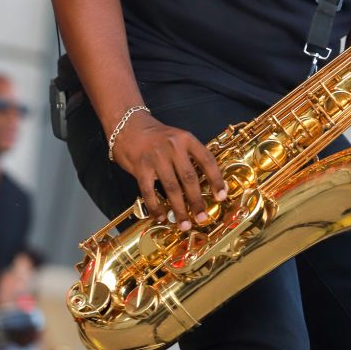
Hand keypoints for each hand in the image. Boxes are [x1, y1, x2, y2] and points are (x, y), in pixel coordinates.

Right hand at [110, 111, 226, 230]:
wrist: (128, 125)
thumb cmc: (157, 136)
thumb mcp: (177, 138)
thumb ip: (189, 156)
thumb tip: (204, 184)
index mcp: (186, 139)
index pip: (207, 160)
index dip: (216, 179)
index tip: (221, 196)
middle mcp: (173, 147)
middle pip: (189, 178)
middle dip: (197, 201)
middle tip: (202, 217)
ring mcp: (156, 157)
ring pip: (171, 188)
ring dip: (179, 209)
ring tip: (185, 224)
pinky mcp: (140, 167)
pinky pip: (149, 192)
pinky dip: (155, 207)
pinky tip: (161, 217)